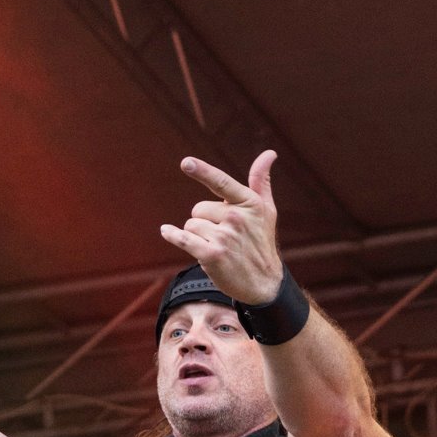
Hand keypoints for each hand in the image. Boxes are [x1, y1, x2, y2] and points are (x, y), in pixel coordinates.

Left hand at [159, 151, 283, 305]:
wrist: (264, 283)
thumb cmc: (261, 243)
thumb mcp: (266, 210)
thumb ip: (261, 181)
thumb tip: (270, 153)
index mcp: (248, 203)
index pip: (221, 182)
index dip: (203, 171)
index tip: (185, 162)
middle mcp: (236, 217)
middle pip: (198, 209)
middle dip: (205, 222)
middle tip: (223, 236)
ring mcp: (224, 237)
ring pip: (191, 225)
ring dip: (198, 236)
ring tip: (218, 247)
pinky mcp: (212, 255)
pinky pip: (184, 239)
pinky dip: (173, 235)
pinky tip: (166, 231)